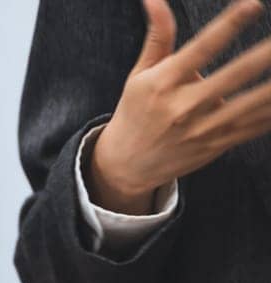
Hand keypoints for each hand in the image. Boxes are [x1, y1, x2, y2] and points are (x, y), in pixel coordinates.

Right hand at [89, 0, 270, 213]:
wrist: (126, 166)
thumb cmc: (135, 112)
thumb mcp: (140, 74)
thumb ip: (158, 36)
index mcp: (163, 83)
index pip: (201, 48)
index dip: (228, 25)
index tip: (252, 6)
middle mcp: (183, 106)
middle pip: (233, 75)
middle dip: (264, 55)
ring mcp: (202, 129)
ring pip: (250, 104)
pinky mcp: (216, 144)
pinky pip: (254, 126)